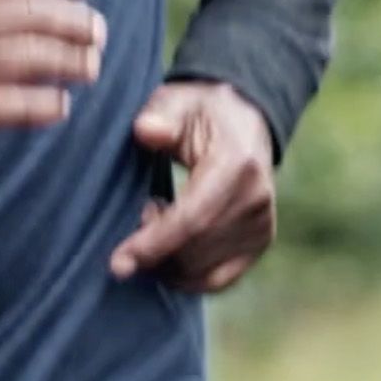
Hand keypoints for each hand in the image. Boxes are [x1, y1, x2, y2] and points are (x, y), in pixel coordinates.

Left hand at [115, 81, 277, 291]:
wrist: (245, 118)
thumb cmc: (201, 111)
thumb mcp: (177, 101)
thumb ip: (160, 115)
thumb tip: (147, 131)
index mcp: (237, 165)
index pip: (194, 218)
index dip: (154, 244)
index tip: (118, 262)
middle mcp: (257, 200)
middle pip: (196, 252)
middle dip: (154, 251)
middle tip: (141, 214)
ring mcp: (262, 225)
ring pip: (203, 271)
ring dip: (168, 261)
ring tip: (157, 219)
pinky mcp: (260, 241)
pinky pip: (218, 279)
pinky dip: (186, 277)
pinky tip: (170, 249)